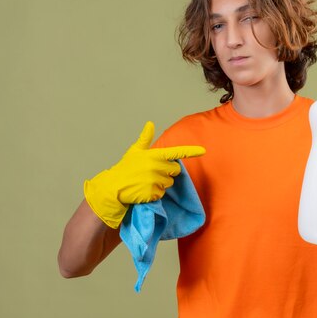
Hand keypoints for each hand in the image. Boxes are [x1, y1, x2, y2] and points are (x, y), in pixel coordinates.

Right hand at [84, 121, 205, 228]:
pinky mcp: (154, 193)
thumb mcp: (135, 151)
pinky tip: (145, 190)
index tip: (203, 150)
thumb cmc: (125, 168)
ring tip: (146, 182)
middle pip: (174, 170)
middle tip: (151, 173)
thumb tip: (150, 124)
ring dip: (161, 183)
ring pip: (169, 183)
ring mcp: (155, 181)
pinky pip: (162, 193)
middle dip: (166, 172)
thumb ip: (145, 138)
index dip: (191, 151)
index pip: (176, 152)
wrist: (113, 187)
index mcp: (154, 155)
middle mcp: (157, 167)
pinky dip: (155, 193)